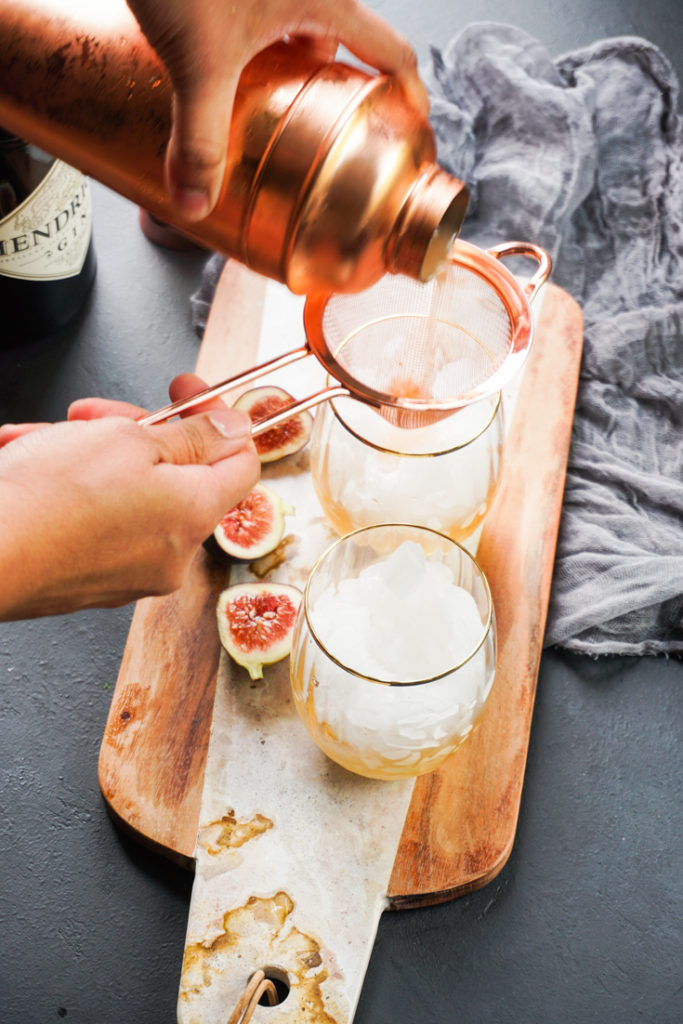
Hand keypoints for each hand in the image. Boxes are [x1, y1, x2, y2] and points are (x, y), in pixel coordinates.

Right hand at [0, 374, 259, 619]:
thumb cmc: (47, 501)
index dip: (218, 417)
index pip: (241, 463)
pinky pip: (100, 521)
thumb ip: (192, 435)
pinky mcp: (94, 581)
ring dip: (93, 455)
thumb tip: (232, 431)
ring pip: (130, 493)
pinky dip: (73, 490)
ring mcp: (132, 572)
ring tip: (48, 439)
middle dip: (136, 432)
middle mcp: (172, 554)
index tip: (187, 392)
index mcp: (195, 514)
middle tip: (97, 414)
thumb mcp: (128, 439)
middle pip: (177, 475)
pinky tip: (33, 465)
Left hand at [126, 0, 428, 220]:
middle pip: (336, 44)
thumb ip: (200, 137)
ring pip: (292, 30)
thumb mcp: (197, 61)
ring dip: (280, 72)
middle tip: (313, 136)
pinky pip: (259, 17)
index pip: (390, 49)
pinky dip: (248, 49)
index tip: (410, 126)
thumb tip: (195, 201)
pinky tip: (220, 74)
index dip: (407, 93)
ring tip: (259, 115)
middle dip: (325, 93)